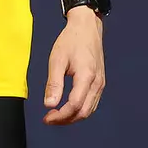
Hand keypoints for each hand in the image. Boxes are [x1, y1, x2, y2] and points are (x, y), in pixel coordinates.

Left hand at [42, 7, 103, 124]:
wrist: (87, 28)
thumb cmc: (71, 40)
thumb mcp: (57, 59)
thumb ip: (54, 83)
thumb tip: (49, 104)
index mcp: (87, 77)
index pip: (75, 106)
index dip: (60, 116)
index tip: (46, 118)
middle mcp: (97, 83)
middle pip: (84, 112)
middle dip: (66, 120)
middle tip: (49, 119)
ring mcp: (101, 84)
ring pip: (89, 110)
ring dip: (73, 117)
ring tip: (55, 116)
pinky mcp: (100, 82)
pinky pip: (92, 103)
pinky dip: (80, 110)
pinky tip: (67, 108)